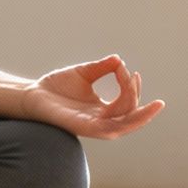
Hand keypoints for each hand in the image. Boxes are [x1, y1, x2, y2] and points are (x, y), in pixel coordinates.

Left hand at [18, 54, 165, 140]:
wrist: (31, 94)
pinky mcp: (81, 127)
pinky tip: (128, 106)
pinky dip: (120, 118)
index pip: (126, 103)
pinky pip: (106, 128)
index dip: (130, 87)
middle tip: (155, 98)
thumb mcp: (84, 73)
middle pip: (130, 119)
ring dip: (140, 117)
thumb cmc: (56, 86)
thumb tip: (119, 59)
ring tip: (155, 106)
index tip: (125, 68)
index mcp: (102, 110)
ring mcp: (92, 126)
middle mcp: (100, 120)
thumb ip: (101, 67)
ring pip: (123, 127)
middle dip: (145, 110)